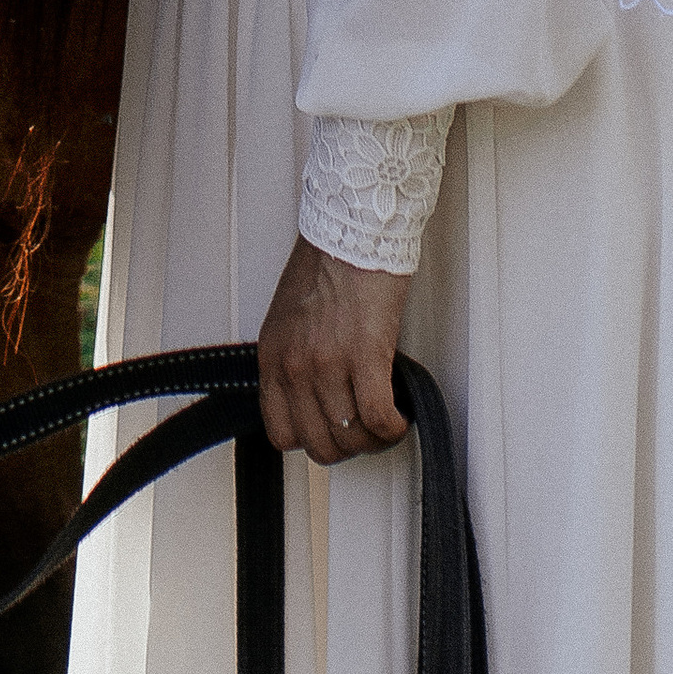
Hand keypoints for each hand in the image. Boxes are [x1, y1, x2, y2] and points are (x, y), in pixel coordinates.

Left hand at [254, 235, 408, 465]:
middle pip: (318, 444)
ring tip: (387, 422)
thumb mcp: (290, 317)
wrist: (352, 228)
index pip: (280, 433)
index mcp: (272, 356)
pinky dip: (392, 427)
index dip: (311, 440)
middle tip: (365, 431)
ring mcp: (326, 363)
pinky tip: (400, 416)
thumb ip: (294, 358)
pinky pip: (377, 418)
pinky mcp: (363, 355)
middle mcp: (294, 366)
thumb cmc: (327, 261)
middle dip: (347, 446)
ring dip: (374, 438)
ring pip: (349, 436)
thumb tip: (314, 395)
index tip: (332, 431)